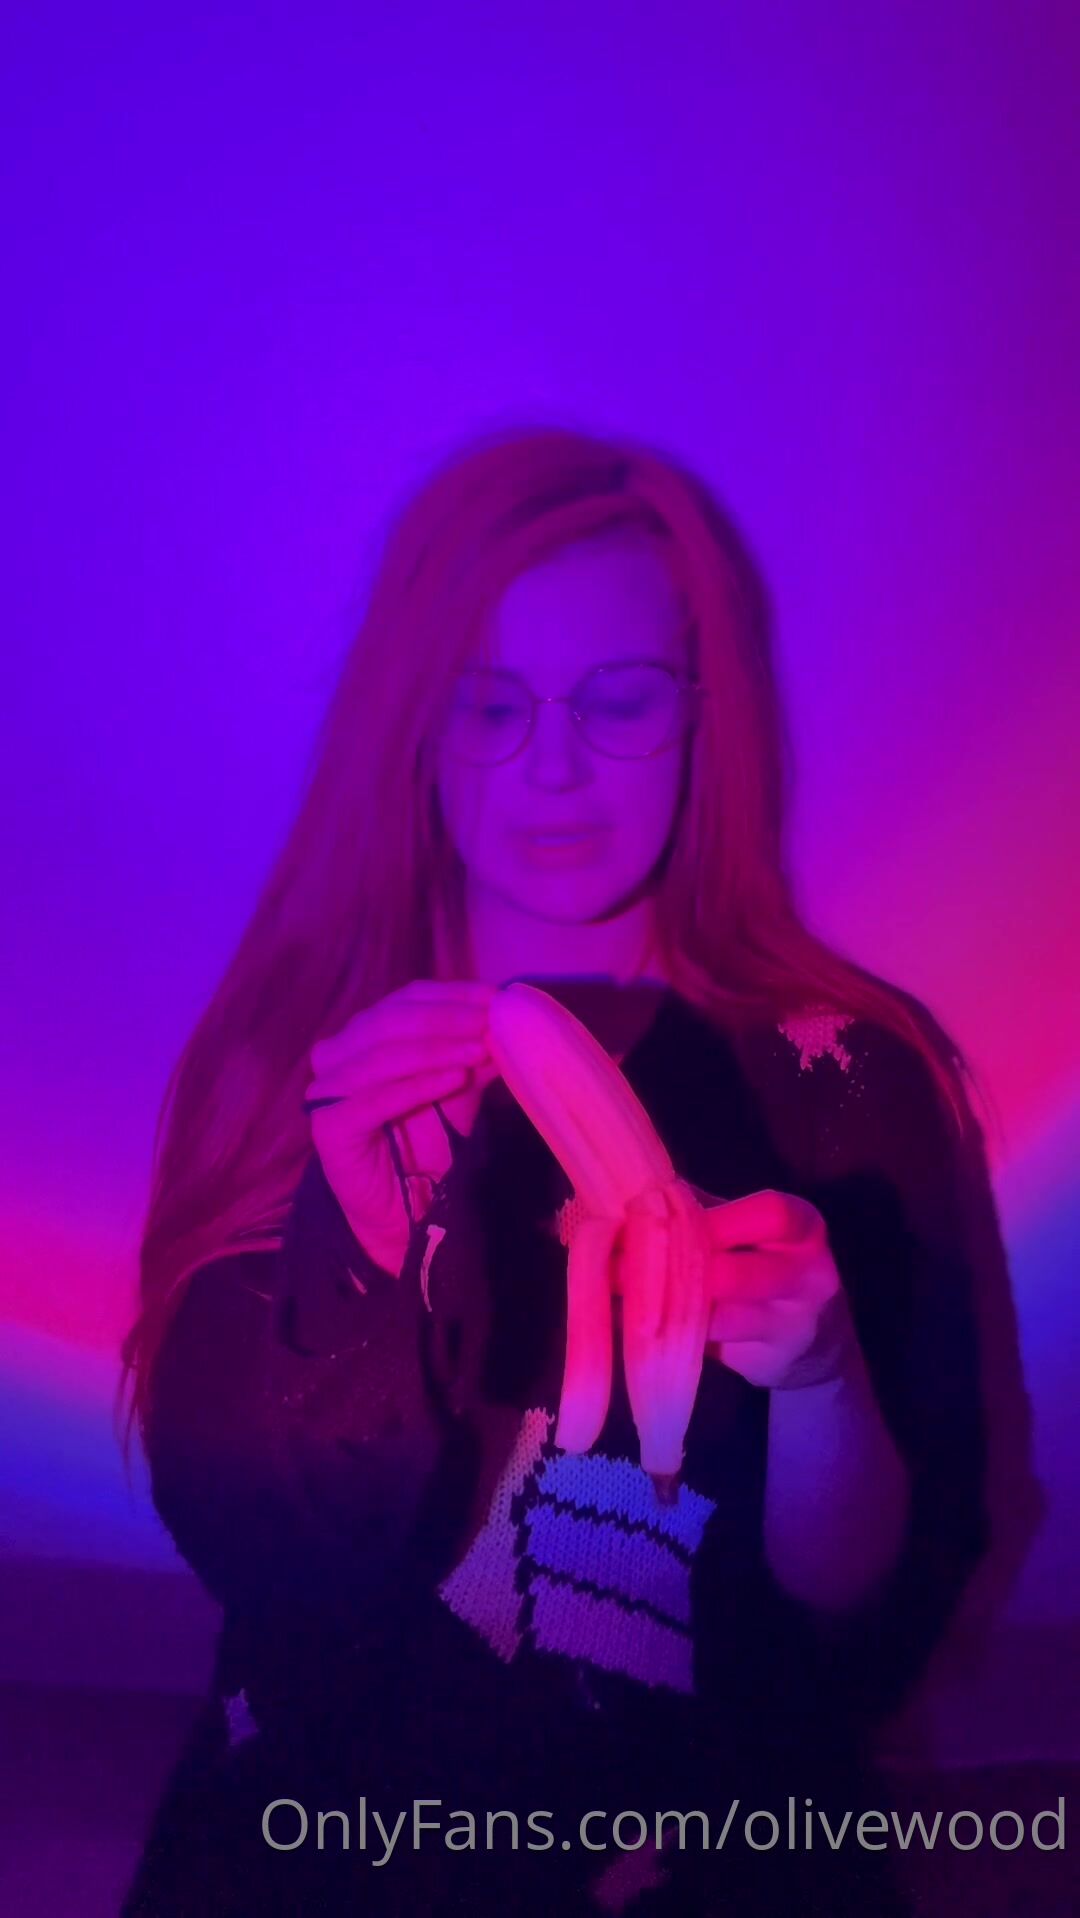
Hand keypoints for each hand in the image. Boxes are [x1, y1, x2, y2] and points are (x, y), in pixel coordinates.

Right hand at [303, 979, 496, 1271]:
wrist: (403, 1208)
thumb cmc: (426, 1142)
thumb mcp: (458, 1088)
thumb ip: (474, 1053)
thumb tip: (509, 1018)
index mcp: (363, 1034)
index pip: (405, 999)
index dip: (450, 994)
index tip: (495, 997)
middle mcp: (337, 1054)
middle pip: (390, 1020)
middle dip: (445, 1018)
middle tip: (489, 1021)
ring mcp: (326, 1089)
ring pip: (382, 1055)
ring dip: (436, 1049)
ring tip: (480, 1049)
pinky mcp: (328, 1125)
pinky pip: (375, 1099)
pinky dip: (418, 1085)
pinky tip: (454, 1079)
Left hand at [613, 1188, 859, 1393]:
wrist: (813, 1339)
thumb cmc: (763, 1264)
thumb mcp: (746, 1230)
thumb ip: (699, 1209)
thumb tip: (625, 1194)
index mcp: (803, 1228)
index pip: (770, 1215)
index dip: (717, 1220)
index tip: (660, 1219)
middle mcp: (809, 1278)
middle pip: (742, 1275)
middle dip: (675, 1269)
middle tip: (616, 1262)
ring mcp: (792, 1327)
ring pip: (722, 1319)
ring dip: (662, 1306)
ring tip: (612, 1292)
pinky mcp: (767, 1363)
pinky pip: (709, 1349)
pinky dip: (665, 1335)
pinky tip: (630, 1324)